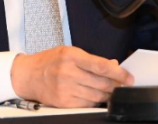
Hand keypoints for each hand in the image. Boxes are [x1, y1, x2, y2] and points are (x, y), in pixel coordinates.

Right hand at [10, 46, 134, 107]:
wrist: (28, 75)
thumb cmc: (49, 61)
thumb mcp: (70, 52)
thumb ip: (91, 59)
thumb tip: (113, 64)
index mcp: (71, 56)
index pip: (101, 66)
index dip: (119, 73)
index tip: (129, 78)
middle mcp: (68, 72)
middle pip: (101, 83)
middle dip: (116, 86)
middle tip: (123, 86)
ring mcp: (65, 89)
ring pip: (96, 96)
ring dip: (108, 95)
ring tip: (111, 91)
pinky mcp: (63, 102)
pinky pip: (87, 105)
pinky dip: (95, 102)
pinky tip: (96, 96)